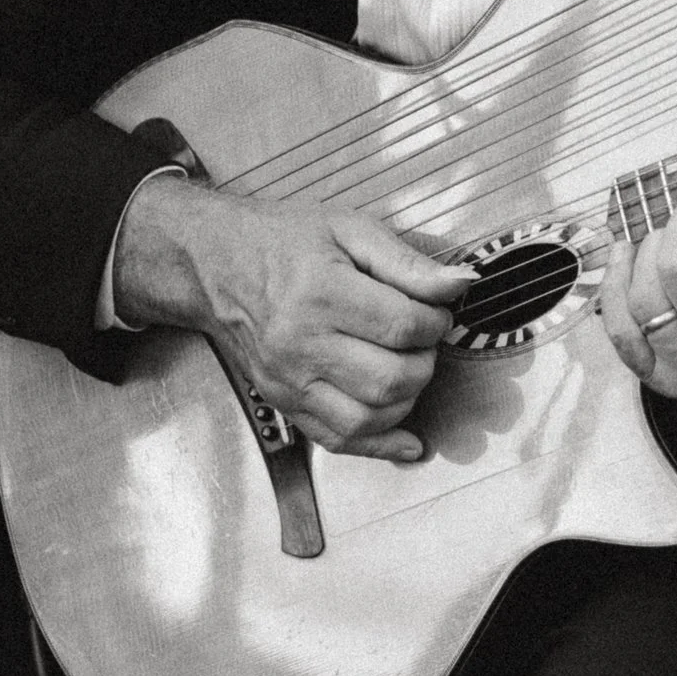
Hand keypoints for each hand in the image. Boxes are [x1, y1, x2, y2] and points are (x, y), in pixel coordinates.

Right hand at [113, 174, 473, 461]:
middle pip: (392, 378)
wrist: (215, 265)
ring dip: (407, 399)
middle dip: (426, 361)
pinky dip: (379, 445)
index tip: (436, 311)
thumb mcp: (350, 230)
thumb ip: (409, 262)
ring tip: (407, 367)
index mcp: (322, 294)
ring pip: (369, 417)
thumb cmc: (284, 242)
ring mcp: (289, 380)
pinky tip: (407, 439)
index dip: (437, 322)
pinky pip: (337, 440)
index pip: (404, 327)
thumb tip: (461, 283)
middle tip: (422, 340)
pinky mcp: (283, 402)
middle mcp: (301, 344)